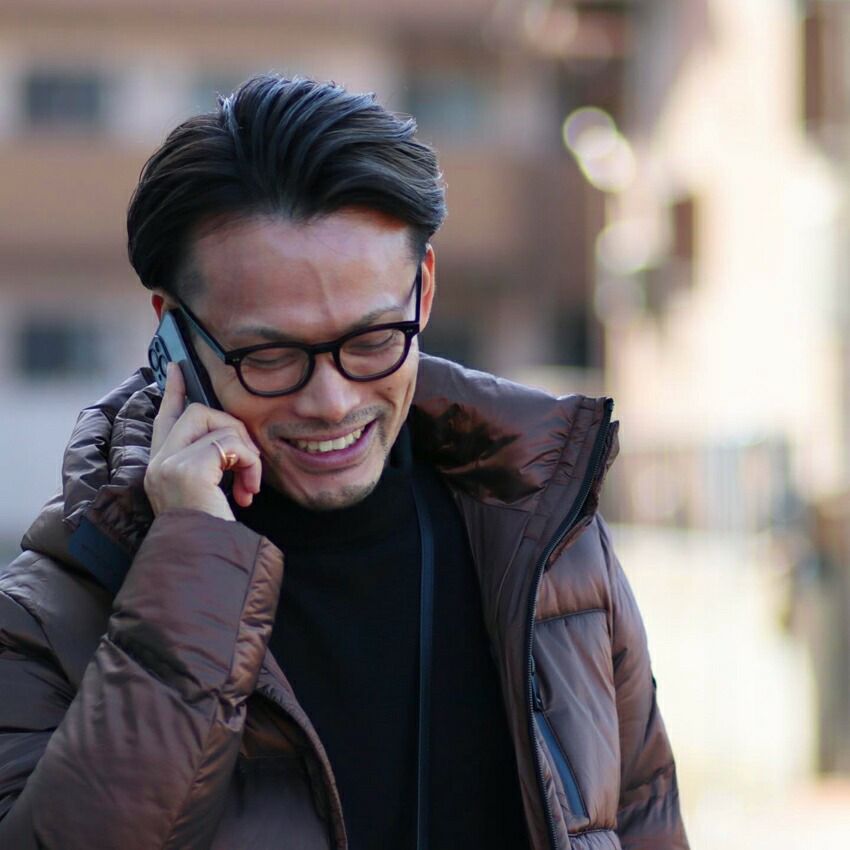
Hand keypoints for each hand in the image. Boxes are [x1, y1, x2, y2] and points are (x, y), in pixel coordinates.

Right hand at [144, 363, 262, 520]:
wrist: (201, 561)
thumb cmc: (210, 533)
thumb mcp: (208, 494)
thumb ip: (211, 465)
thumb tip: (233, 440)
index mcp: (160, 467)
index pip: (165, 417)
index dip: (173, 391)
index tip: (178, 368)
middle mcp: (158, 463)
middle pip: (197, 412)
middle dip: (231, 428)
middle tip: (247, 462)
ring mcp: (170, 464)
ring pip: (216, 423)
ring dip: (246, 452)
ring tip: (249, 485)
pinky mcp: (188, 469)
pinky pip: (232, 445)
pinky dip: (250, 464)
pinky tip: (248, 493)